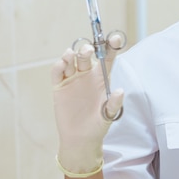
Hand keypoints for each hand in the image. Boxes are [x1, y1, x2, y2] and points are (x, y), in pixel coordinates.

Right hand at [51, 35, 123, 175]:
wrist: (80, 140)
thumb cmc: (97, 126)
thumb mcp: (108, 115)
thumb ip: (113, 103)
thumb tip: (121, 91)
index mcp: (102, 78)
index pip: (107, 58)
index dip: (110, 47)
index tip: (114, 38)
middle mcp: (87, 75)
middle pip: (87, 56)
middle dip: (87, 49)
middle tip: (88, 50)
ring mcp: (73, 79)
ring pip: (72, 61)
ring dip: (71, 55)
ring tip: (71, 55)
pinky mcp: (59, 86)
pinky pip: (57, 73)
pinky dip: (59, 66)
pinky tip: (62, 63)